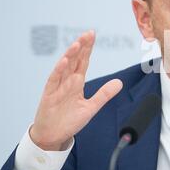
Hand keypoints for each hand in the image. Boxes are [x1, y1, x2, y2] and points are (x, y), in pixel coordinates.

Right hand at [30, 30, 122, 150]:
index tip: (92, 35)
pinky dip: (59, 70)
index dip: (88, 48)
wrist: (53, 135)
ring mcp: (57, 86)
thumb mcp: (91, 107)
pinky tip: (64, 61)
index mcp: (77, 82)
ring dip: (70, 55)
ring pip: (64, 67)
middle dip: (81, 46)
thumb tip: (119, 83)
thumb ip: (104, 94)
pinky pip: (54, 80)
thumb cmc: (69, 120)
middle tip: (88, 34)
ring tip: (77, 44)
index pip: (83, 61)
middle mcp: (67, 81)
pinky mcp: (49, 95)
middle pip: (75, 60)